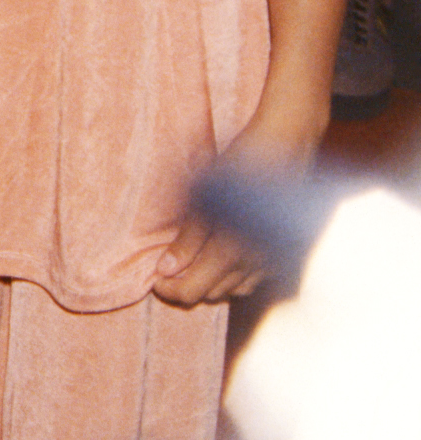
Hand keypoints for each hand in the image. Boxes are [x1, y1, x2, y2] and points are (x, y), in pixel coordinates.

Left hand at [152, 108, 322, 307]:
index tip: (154, 277)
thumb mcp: (205, 196)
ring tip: (191, 262)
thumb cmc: (240, 164)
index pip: (192, 291)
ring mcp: (273, 260)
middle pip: (212, 294)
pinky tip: (221, 259)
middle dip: (186, 286)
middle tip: (167, 268)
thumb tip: (166, 270)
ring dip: (210, 283)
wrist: (285, 144)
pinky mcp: (284, 252)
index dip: (169, 289)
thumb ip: (189, 238)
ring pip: (233, 290)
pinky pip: (254, 279)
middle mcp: (256, 263)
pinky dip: (233, 277)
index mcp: (233, 250)